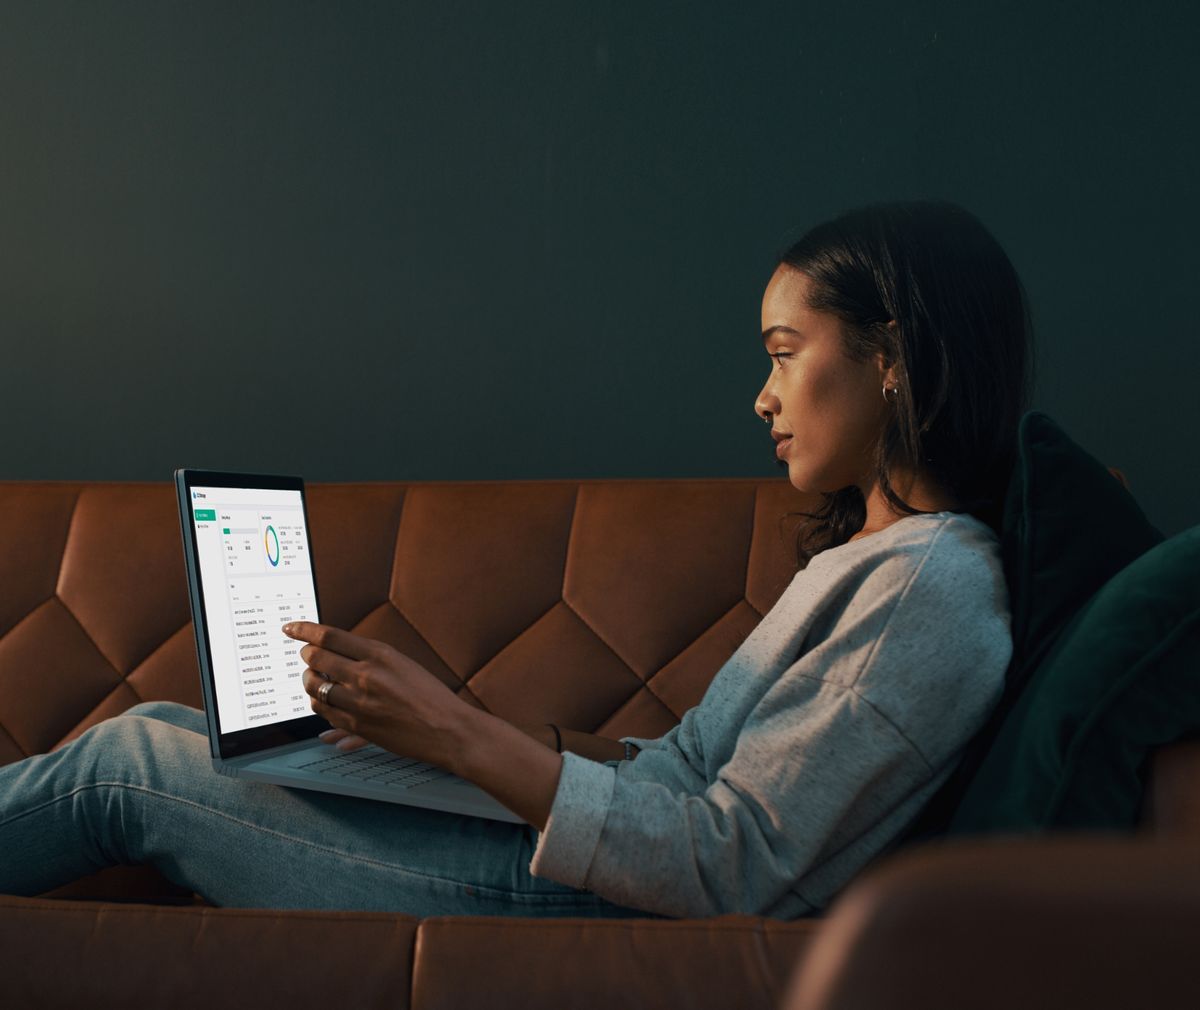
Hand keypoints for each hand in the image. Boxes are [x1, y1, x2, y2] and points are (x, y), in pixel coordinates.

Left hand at [283, 620, 473, 770]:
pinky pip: (324, 712)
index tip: (290, 628)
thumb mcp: (403, 664)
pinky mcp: (357, 726)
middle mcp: (366, 675)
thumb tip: (338, 649)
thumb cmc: (430, 695)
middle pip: (317, 658)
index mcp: (380, 654)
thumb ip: (371, 657)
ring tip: (313, 679)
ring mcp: (359, 702)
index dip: (304, 630)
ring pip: (314, 687)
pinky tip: (324, 701)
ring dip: (308, 681)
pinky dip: (319, 704)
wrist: (448, 729)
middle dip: (306, 656)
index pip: (330, 636)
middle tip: (306, 656)